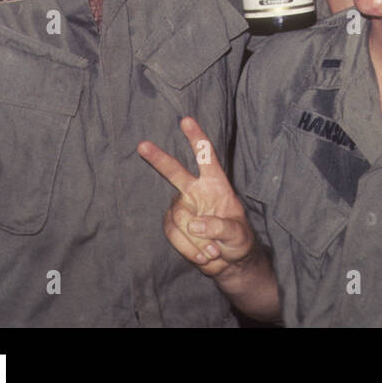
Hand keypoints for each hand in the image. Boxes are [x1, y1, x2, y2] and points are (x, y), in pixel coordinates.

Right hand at [137, 117, 256, 279]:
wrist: (228, 262)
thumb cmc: (238, 241)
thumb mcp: (238, 234)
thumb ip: (220, 227)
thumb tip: (195, 224)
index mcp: (216, 184)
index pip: (206, 158)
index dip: (197, 139)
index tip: (186, 120)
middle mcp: (196, 191)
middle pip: (175, 172)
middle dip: (158, 159)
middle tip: (142, 145)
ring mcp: (183, 207)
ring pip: (178, 218)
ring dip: (195, 240)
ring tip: (213, 251)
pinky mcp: (174, 225)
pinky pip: (173, 233)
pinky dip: (188, 248)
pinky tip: (202, 255)